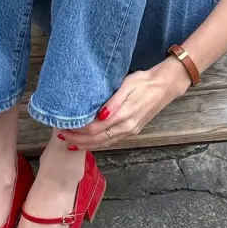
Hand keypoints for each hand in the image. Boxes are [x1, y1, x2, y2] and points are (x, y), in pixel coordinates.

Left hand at [58, 58, 190, 150]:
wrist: (164, 86)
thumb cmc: (143, 82)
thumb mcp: (127, 86)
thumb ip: (113, 102)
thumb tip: (100, 115)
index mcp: (123, 116)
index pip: (94, 128)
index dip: (78, 130)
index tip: (64, 126)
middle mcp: (126, 127)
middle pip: (97, 139)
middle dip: (78, 140)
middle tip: (62, 137)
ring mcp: (130, 131)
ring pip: (104, 143)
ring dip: (87, 145)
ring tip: (71, 143)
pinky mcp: (132, 130)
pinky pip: (112, 141)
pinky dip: (98, 144)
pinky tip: (90, 142)